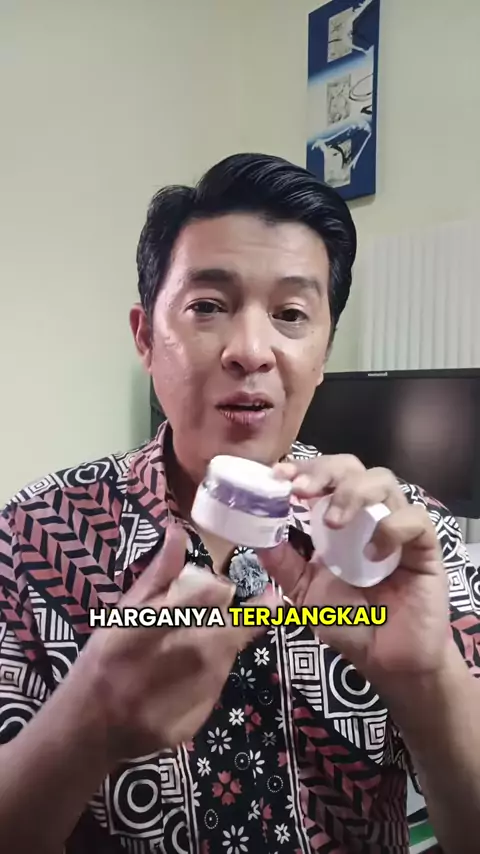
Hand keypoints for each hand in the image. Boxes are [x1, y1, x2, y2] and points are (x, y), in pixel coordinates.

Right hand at [77, 524, 278, 760]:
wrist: (91, 727)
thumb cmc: (104, 659)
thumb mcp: (124, 612)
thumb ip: (159, 575)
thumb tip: (178, 531)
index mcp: (166, 620)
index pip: (217, 593)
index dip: (226, 590)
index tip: (227, 589)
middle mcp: (191, 654)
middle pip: (235, 626)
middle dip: (232, 620)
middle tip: (207, 623)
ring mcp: (201, 690)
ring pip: (229, 655)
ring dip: (218, 647)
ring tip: (182, 655)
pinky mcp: (204, 716)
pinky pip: (218, 686)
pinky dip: (208, 678)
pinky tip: (180, 682)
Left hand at [257, 455, 450, 687]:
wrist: (387, 663)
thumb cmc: (350, 623)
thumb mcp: (304, 594)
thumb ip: (283, 564)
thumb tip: (257, 537)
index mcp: (337, 521)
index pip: (323, 477)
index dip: (302, 469)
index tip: (278, 476)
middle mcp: (367, 516)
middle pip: (353, 467)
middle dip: (324, 471)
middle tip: (301, 490)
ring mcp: (397, 528)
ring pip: (384, 481)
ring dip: (353, 493)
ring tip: (333, 523)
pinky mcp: (424, 547)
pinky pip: (415, 518)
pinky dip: (392, 528)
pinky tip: (375, 554)